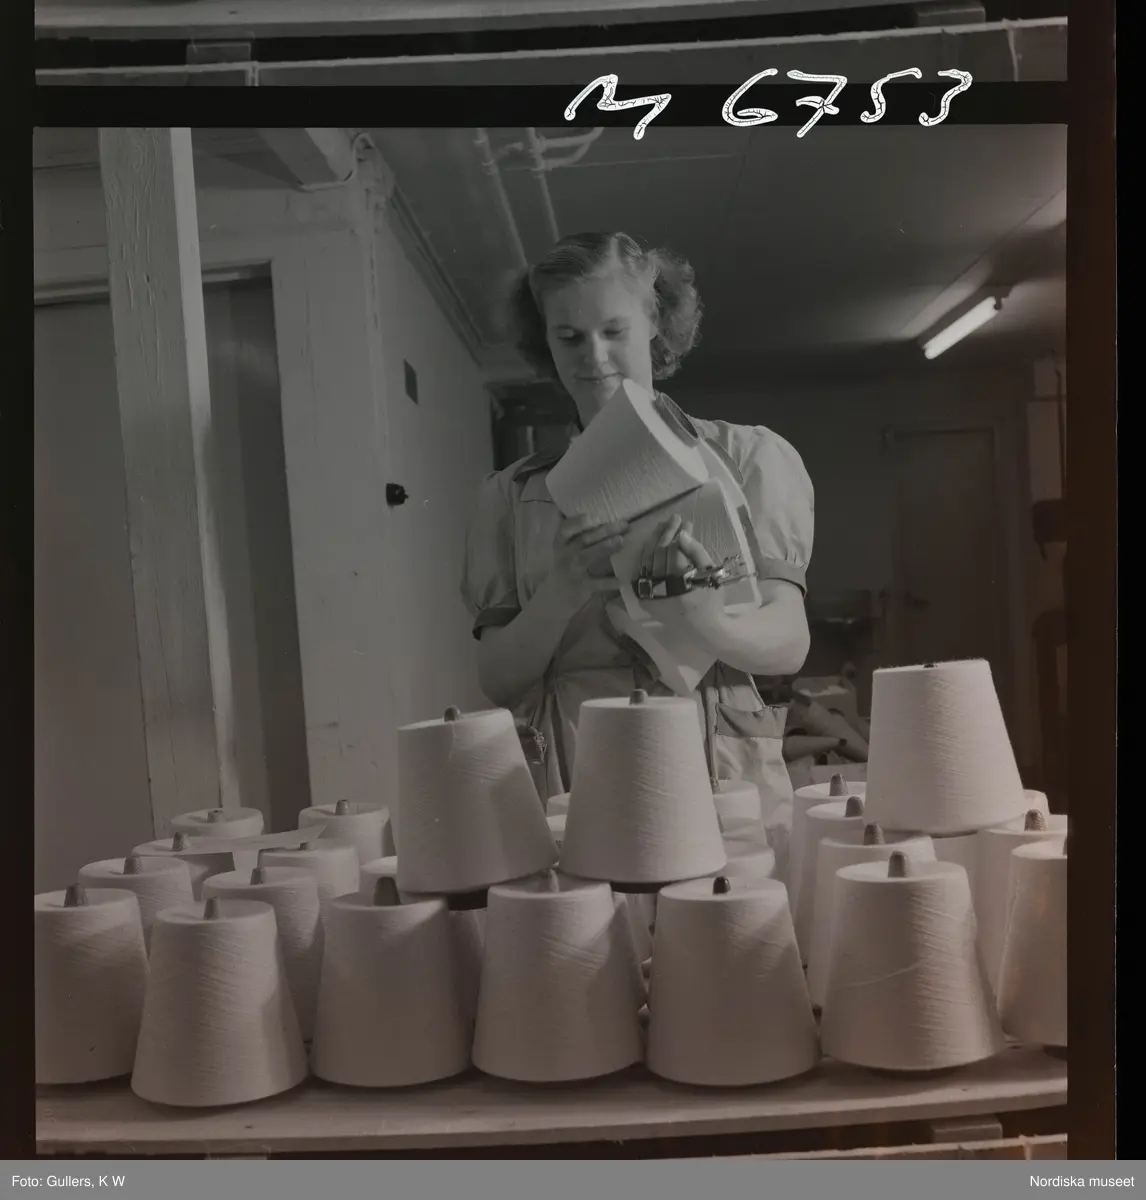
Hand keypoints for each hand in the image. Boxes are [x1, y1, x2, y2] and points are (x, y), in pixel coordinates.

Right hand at [550, 515, 628, 607]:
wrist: (554, 594)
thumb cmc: (564, 564)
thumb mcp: (564, 547)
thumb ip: (574, 530)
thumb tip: (587, 510)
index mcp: (561, 543)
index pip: (565, 529)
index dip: (578, 522)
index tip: (594, 516)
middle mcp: (565, 554)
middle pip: (584, 540)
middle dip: (604, 531)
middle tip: (623, 524)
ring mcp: (572, 570)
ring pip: (587, 556)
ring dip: (604, 548)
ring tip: (621, 541)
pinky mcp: (580, 586)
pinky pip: (594, 584)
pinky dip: (607, 582)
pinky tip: (620, 580)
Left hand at [638, 517, 725, 634]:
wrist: (702, 628)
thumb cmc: (710, 600)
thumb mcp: (710, 574)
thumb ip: (697, 552)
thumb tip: (681, 534)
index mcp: (680, 583)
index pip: (673, 550)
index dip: (677, 533)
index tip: (684, 521)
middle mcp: (660, 589)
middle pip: (658, 553)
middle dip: (666, 533)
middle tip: (673, 519)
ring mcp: (649, 594)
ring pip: (646, 560)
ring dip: (653, 541)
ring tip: (662, 526)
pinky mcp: (644, 597)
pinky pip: (641, 571)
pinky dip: (645, 556)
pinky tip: (652, 544)